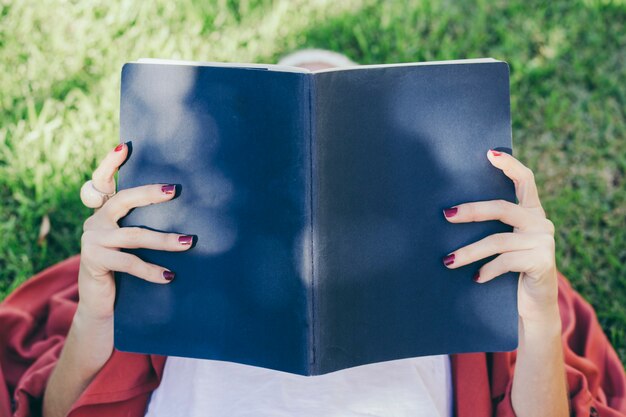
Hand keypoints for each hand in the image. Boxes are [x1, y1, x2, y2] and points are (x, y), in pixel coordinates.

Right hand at [77, 142, 192, 341]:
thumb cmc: (126, 270)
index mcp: (105, 212)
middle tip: (175, 190)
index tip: (124, 146)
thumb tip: (186, 211)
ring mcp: (92, 240)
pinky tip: (169, 276)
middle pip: (123, 201)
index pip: (104, 182)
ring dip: (164, 240)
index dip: (111, 164)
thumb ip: (144, 225)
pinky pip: (129, 262)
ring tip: (188, 242)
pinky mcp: (93, 261)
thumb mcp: (134, 245)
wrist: (103, 305)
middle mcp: (95, 221)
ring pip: (134, 236)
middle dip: (149, 193)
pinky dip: (151, 270)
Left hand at [442, 149, 557, 323]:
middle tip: (446, 215)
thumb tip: (449, 212)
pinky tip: (476, 278)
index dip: (509, 165)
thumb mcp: (503, 244)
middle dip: (471, 211)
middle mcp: (541, 222)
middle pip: (502, 208)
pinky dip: (487, 269)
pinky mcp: (542, 261)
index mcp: (531, 211)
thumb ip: (493, 226)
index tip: (489, 153)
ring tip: (448, 261)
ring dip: (469, 251)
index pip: (525, 180)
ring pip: (497, 240)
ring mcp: (544, 241)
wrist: (532, 307)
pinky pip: (506, 261)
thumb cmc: (509, 271)